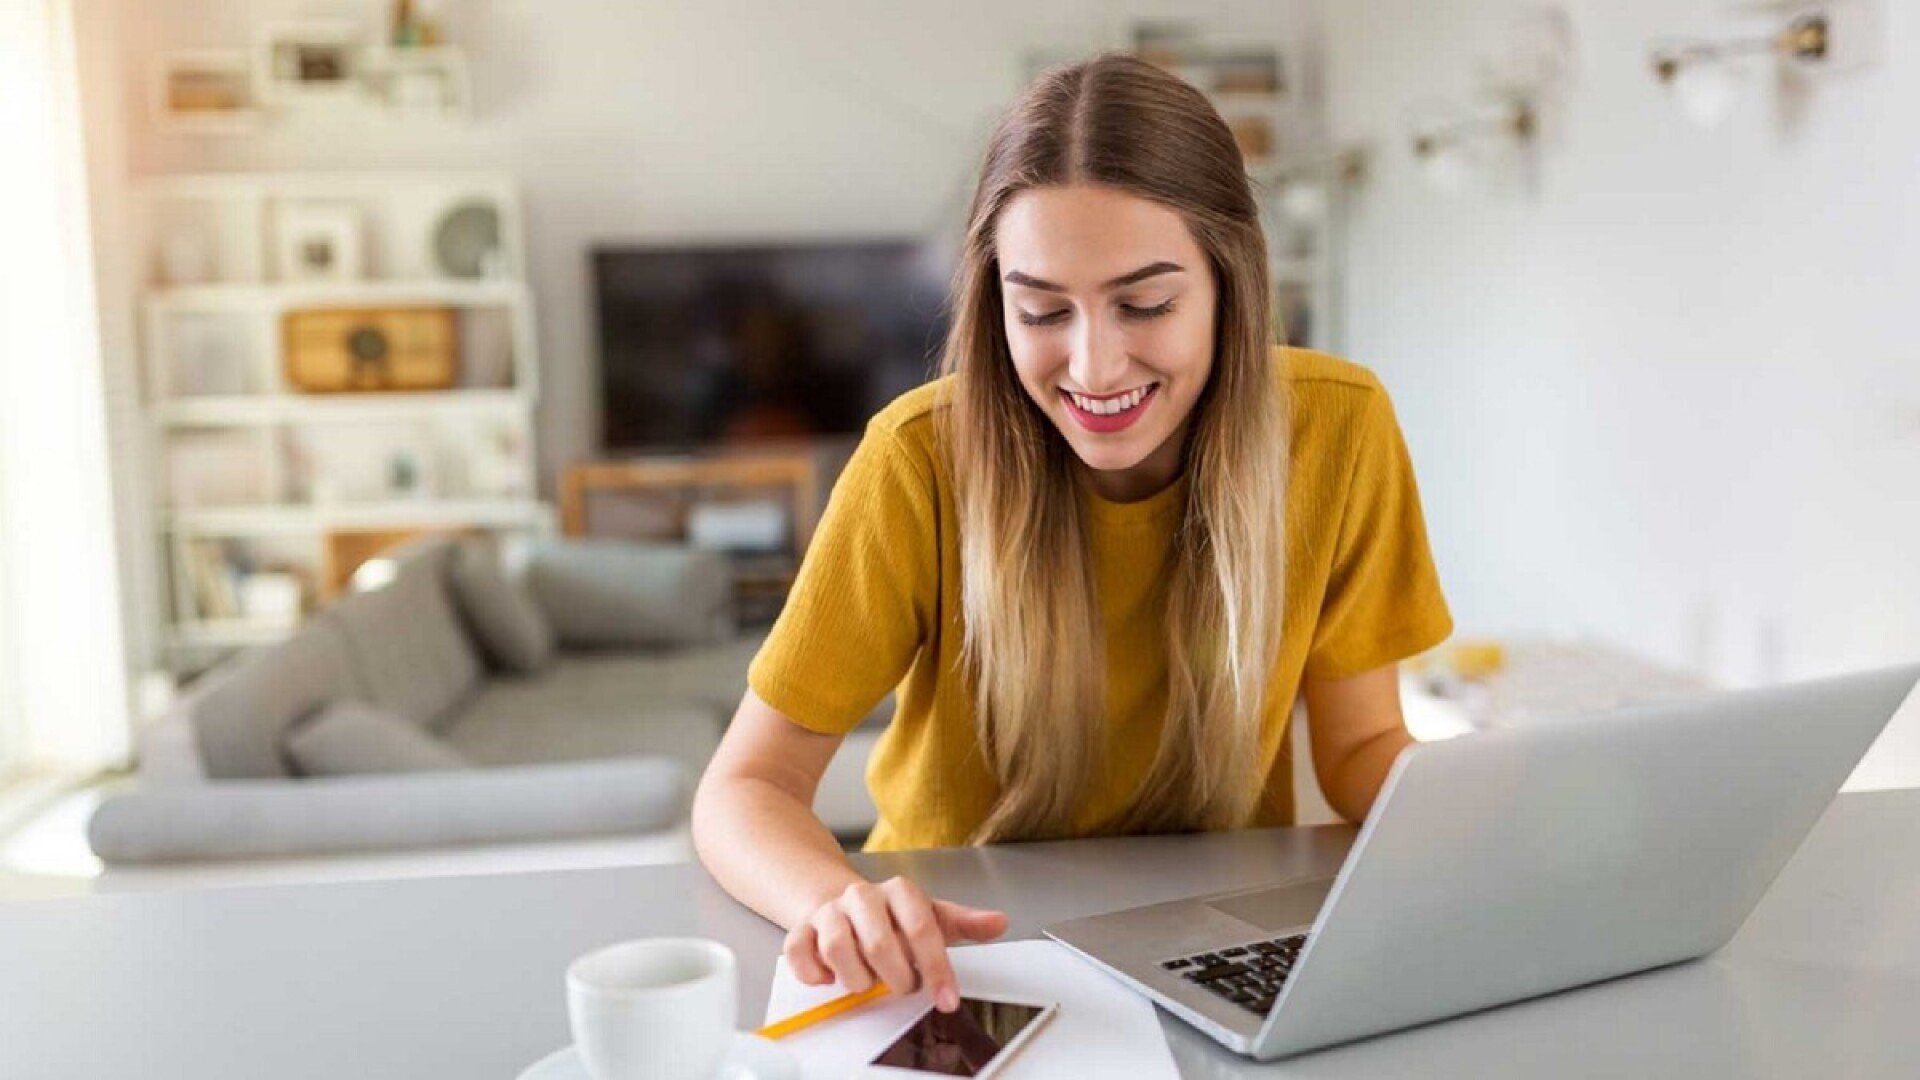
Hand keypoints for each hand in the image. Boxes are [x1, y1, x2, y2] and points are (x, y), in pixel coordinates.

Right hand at [784, 876, 1008, 1011]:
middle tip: (902, 985)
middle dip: (896, 977)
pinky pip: (800, 953)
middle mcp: (862, 896)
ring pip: (838, 949)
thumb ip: (965, 922)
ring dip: (857, 979)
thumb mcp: (932, 917)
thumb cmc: (893, 917)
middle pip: (879, 942)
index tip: (947, 999)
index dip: (936, 968)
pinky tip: (831, 978)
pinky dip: (815, 974)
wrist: (845, 903)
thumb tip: (999, 922)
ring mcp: (829, 912)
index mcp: (899, 891)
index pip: (922, 928)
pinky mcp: (801, 929)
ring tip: (868, 980)